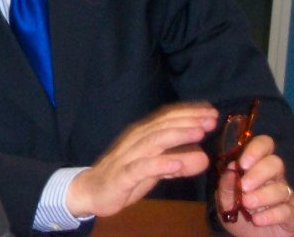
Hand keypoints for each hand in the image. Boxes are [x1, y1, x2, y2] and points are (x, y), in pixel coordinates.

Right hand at [66, 102, 217, 217]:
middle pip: (162, 126)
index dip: (189, 114)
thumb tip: (205, 157)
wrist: (92, 190)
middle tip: (211, 119)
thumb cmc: (127, 176)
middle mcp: (135, 141)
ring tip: (199, 133)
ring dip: (177, 135)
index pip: (166, 119)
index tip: (212, 111)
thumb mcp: (157, 170)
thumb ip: (179, 163)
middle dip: (188, 121)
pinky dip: (159, 165)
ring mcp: (128, 157)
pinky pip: (141, 168)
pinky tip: (176, 165)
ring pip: (153, 142)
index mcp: (143, 136)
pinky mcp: (123, 176)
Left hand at [218, 134, 293, 235]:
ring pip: (281, 188)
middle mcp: (274, 178)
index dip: (256, 149)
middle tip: (244, 187)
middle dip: (259, 173)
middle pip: (276, 163)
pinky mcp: (292, 214)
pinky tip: (257, 220)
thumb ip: (226, 186)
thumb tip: (231, 170)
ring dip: (262, 195)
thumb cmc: (238, 213)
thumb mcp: (225, 200)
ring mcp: (285, 196)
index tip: (242, 164)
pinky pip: (287, 210)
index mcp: (256, 167)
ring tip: (247, 204)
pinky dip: (271, 215)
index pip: (264, 145)